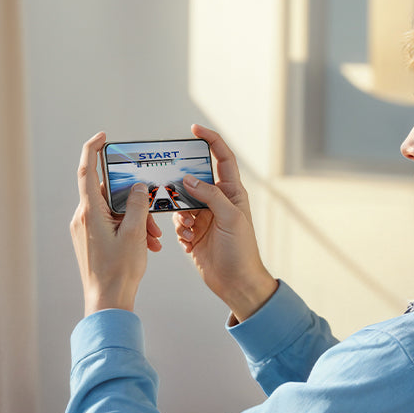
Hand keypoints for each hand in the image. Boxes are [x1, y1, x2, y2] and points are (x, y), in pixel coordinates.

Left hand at [70, 132, 162, 315]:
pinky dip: (130, 229)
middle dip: (135, 199)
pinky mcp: (92, 240)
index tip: (104, 138)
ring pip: (114, 211)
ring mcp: (86, 230)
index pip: (86, 171)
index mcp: (90, 212)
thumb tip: (139, 187)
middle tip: (152, 210)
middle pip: (109, 194)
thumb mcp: (135, 234)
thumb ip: (138, 206)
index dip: (92, 150)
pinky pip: (113, 224)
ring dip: (137, 218)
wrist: (107, 301)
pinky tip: (148, 244)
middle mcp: (84, 218)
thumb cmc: (119, 271)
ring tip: (154, 237)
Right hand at [172, 124, 276, 320]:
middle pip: (194, 179)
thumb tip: (188, 180)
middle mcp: (217, 202)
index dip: (211, 141)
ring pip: (181, 202)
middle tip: (171, 185)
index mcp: (232, 193)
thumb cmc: (242, 251)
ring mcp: (204, 217)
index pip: (222, 159)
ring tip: (189, 228)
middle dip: (182, 183)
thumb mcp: (230, 218)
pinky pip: (177, 222)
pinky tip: (190, 242)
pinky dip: (180, 230)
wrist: (236, 283)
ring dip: (180, 213)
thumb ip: (210, 196)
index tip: (194, 130)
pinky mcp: (193, 233)